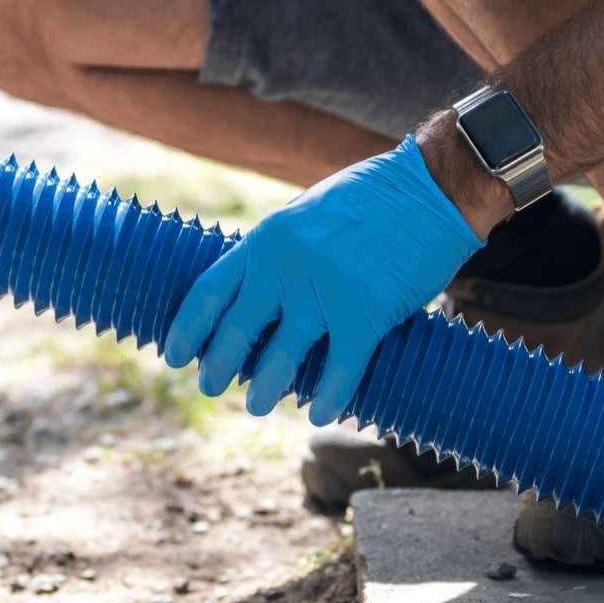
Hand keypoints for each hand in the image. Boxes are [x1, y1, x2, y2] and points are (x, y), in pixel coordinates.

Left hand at [162, 138, 482, 425]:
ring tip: (256, 405)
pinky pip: (339, 370)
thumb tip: (258, 290)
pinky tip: (318, 413)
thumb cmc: (372, 199)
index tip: (173, 355)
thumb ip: (280, 252)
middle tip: (209, 386)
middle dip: (218, 365)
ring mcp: (324, 293)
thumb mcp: (306, 214)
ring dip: (264, 388)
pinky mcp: (365, 314)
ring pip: (281, 358)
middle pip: (237, 331)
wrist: (430, 189)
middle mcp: (286, 269)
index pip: (209, 292)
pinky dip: (328, 397)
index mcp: (266, 240)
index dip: (187, 329)